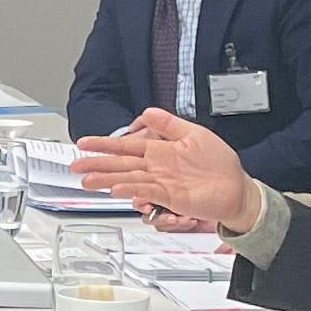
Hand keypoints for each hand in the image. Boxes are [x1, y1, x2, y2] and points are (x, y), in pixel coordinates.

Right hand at [74, 109, 252, 229]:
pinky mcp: (169, 197)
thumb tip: (146, 113)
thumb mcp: (193, 133)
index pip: (126, 145)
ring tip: (87, 180)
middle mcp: (156, 167)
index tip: (85, 143)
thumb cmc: (218, 163)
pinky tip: (116, 189)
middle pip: (120, 164)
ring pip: (127, 179)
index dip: (104, 144)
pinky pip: (146, 191)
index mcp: (159, 150)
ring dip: (107, 180)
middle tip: (75, 165)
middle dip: (97, 164)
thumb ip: (168, 123)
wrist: (236, 188)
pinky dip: (131, 190)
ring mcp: (161, 182)